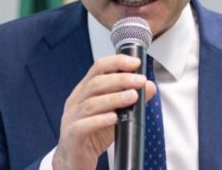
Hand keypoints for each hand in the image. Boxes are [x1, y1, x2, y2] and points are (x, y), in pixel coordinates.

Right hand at [52, 54, 155, 169]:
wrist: (74, 161)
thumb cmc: (92, 135)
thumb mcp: (115, 115)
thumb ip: (130, 100)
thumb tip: (149, 86)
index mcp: (84, 91)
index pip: (98, 68)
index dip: (116, 62)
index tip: (135, 63)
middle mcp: (76, 101)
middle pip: (96, 83)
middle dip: (120, 80)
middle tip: (139, 81)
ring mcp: (71, 118)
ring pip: (91, 103)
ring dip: (114, 98)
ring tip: (132, 97)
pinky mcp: (72, 136)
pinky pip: (84, 126)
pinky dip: (100, 120)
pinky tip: (114, 118)